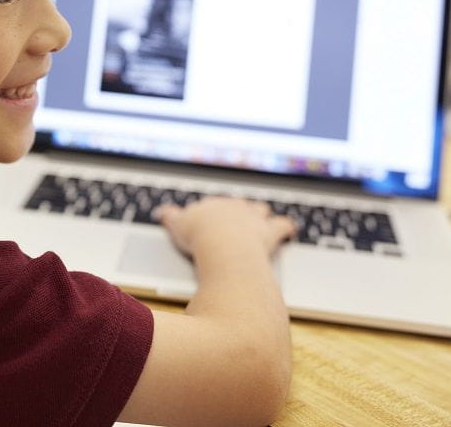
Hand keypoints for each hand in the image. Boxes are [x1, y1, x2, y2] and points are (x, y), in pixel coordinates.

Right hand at [156, 197, 295, 258]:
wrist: (223, 245)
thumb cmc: (199, 236)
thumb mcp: (177, 225)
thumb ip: (170, 217)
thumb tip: (160, 212)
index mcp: (214, 205)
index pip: (215, 206)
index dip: (213, 213)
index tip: (211, 221)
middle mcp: (235, 208)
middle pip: (238, 205)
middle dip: (239, 212)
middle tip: (237, 220)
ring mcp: (254, 219)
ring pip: (261, 210)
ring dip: (262, 216)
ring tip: (264, 220)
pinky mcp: (269, 232)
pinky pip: (282, 226)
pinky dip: (287, 228)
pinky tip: (289, 230)